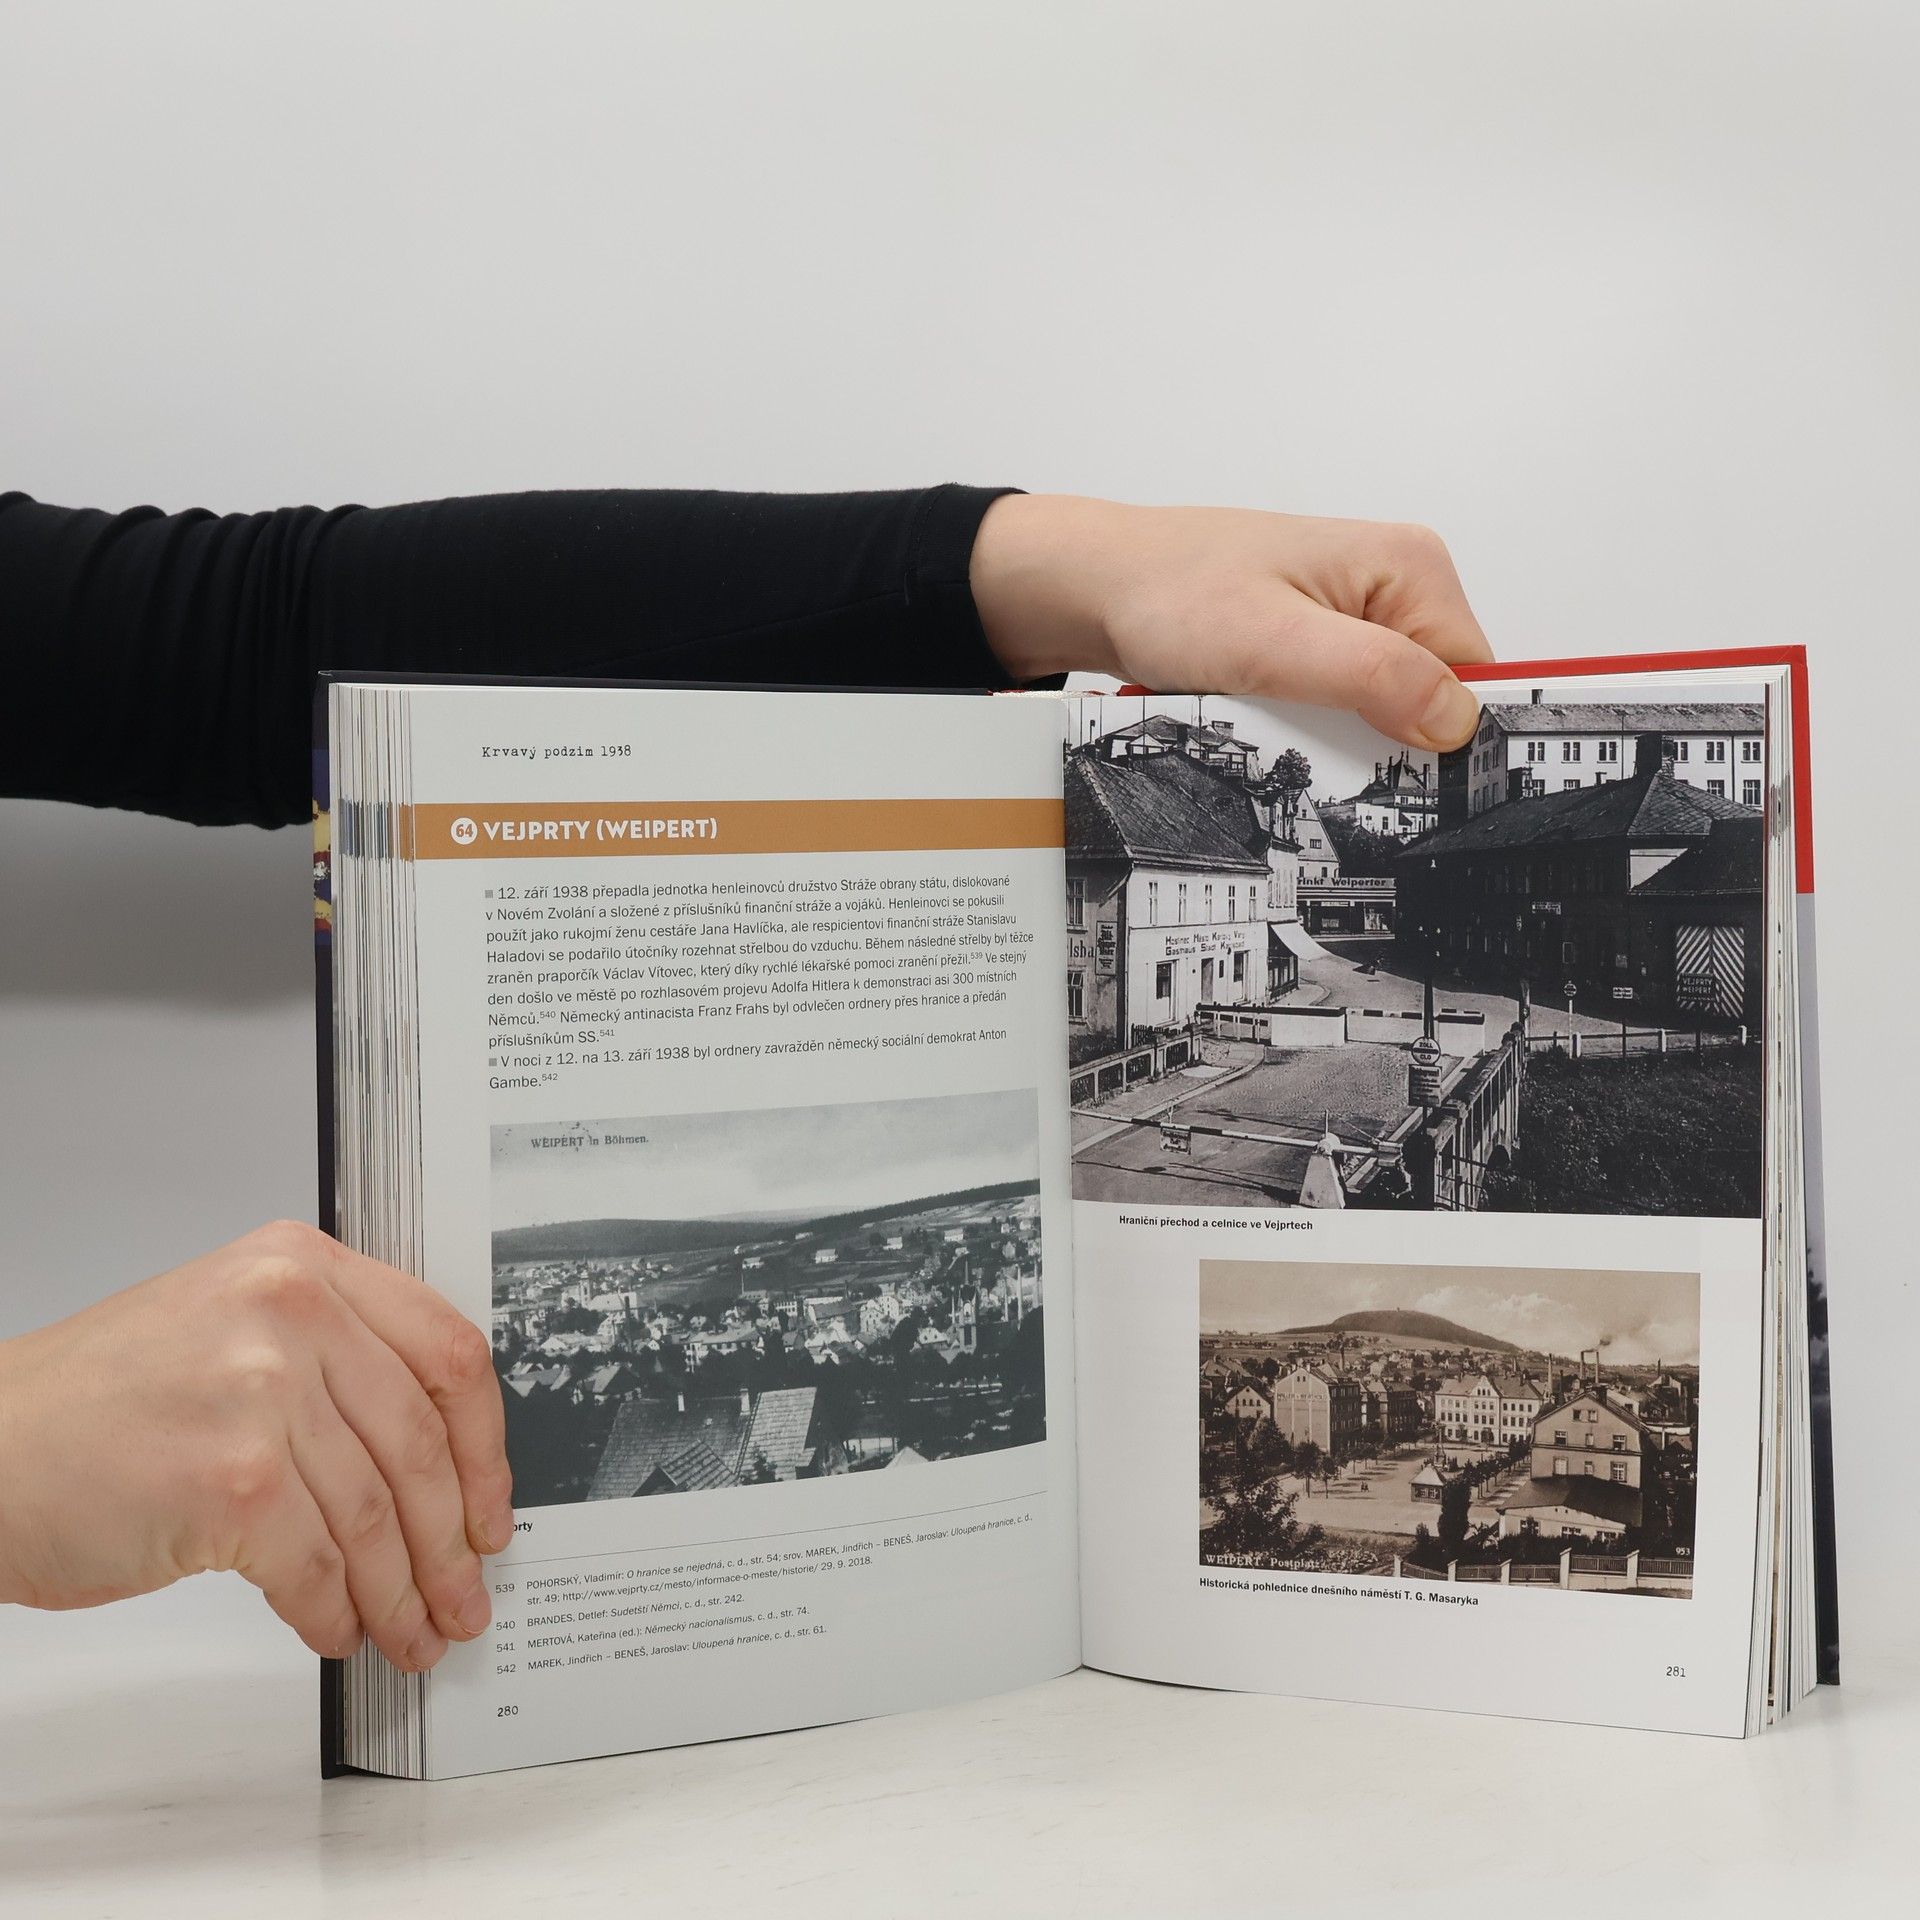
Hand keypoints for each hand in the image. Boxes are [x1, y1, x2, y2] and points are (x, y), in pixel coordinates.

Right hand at [0, 1220, 512, 1670]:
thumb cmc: (97, 1403)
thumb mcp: (230, 1328)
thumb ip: (333, 1361)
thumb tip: (434, 1461)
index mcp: (302, 1265)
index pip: (446, 1350)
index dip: (484, 1443)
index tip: (492, 1505)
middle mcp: (290, 1312)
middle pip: (419, 1440)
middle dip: (452, 1538)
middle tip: (465, 1593)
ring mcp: (261, 1393)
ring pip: (374, 1513)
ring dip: (402, 1590)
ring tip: (413, 1631)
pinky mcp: (232, 1481)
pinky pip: (317, 1566)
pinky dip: (337, 1612)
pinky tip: (340, 1631)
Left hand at [970, 495, 1491, 749]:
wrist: (1097, 585)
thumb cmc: (1172, 593)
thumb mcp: (1274, 643)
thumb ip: (1372, 675)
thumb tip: (1456, 719)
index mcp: (1411, 569)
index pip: (1473, 680)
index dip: (1446, 740)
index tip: (1412, 791)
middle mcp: (1394, 587)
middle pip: (1429, 700)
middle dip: (1382, 744)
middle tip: (1319, 763)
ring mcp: (1355, 617)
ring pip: (1380, 712)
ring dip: (1337, 742)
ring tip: (1281, 738)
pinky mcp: (1318, 645)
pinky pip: (1338, 707)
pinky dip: (1308, 732)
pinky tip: (1270, 733)